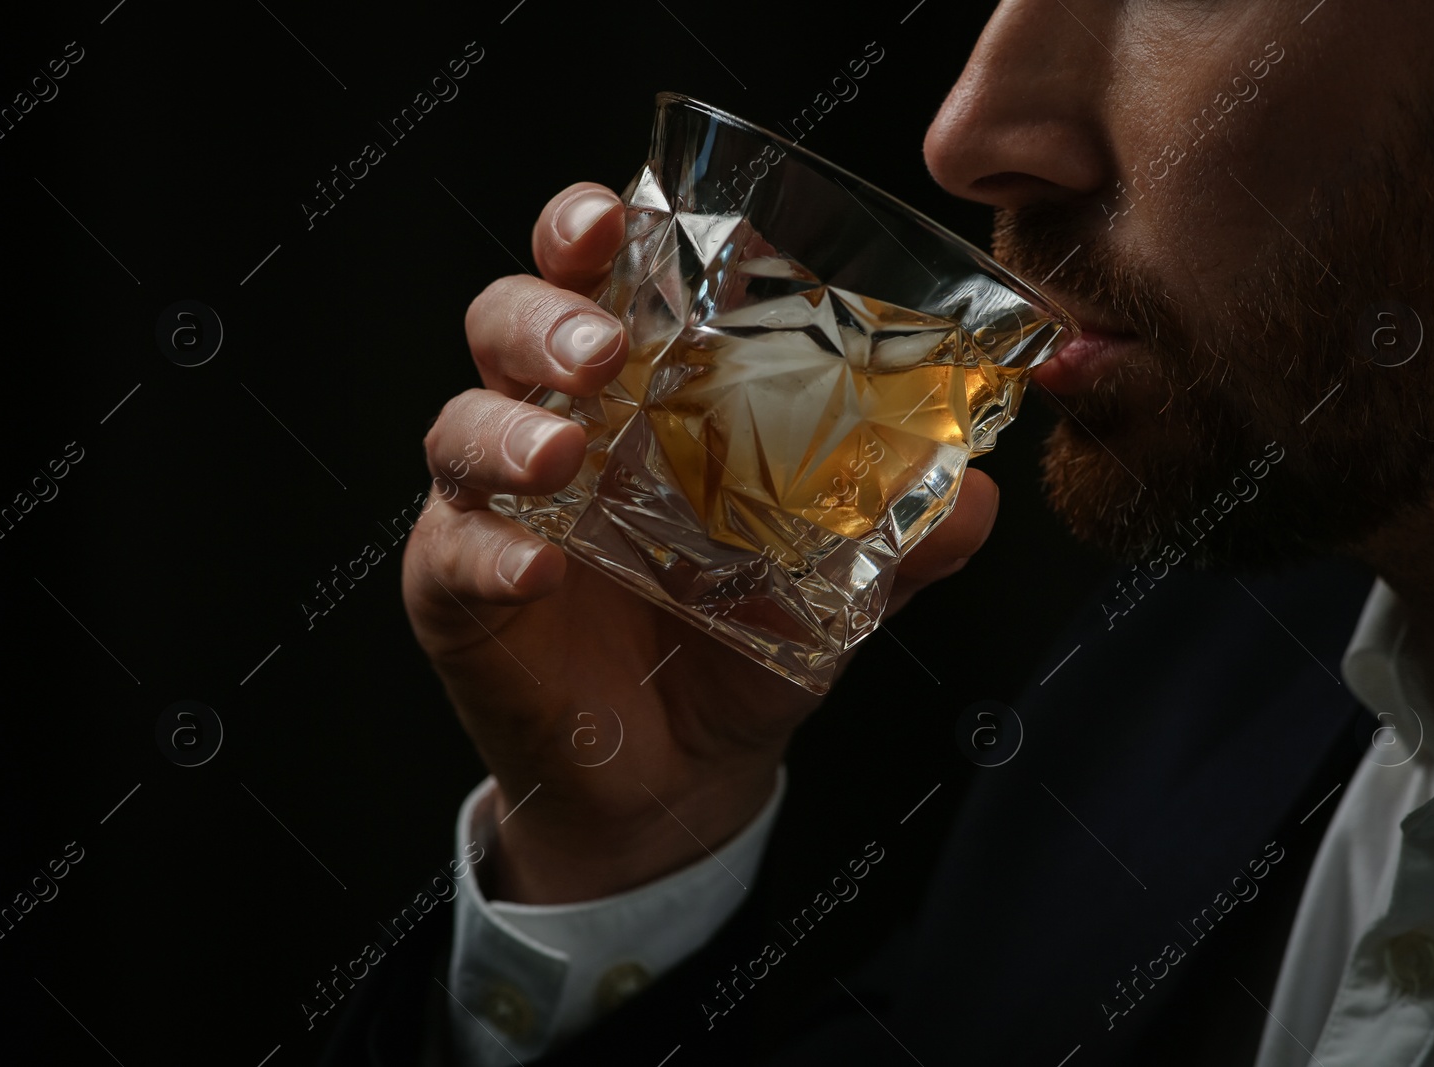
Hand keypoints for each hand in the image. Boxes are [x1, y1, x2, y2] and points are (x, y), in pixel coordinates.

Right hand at [403, 182, 999, 902]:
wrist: (682, 773)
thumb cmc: (741, 647)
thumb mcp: (834, 590)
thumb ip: (897, 537)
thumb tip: (979, 497)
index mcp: (640, 395)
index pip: (597, 279)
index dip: (587, 230)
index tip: (615, 219)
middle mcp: (559, 427)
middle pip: (507, 321)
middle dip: (544, 315)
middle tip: (602, 350)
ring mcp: (497, 504)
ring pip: (460, 423)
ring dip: (507, 424)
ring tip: (564, 450)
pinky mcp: (458, 588)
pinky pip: (454, 550)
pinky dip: (490, 548)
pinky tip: (540, 564)